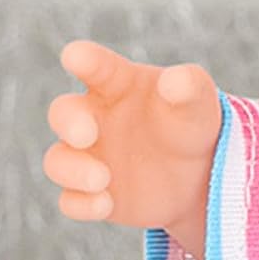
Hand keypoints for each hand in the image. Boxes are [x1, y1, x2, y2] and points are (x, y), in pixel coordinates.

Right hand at [44, 39, 221, 250]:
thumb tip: (174, 81)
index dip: (85, 59)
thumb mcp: (200, 102)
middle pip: (63, 113)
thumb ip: (190, 86)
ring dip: (72, 170)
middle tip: (86, 134)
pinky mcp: (93, 194)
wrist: (199, 173)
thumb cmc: (192, 122)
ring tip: (102, 178)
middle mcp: (95, 118)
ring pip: (58, 161)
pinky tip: (105, 204)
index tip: (74, 55)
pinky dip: (81, 204)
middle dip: (68, 122)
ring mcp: (90, 157)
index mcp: (118, 86)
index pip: (98, 67)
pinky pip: (71, 201)